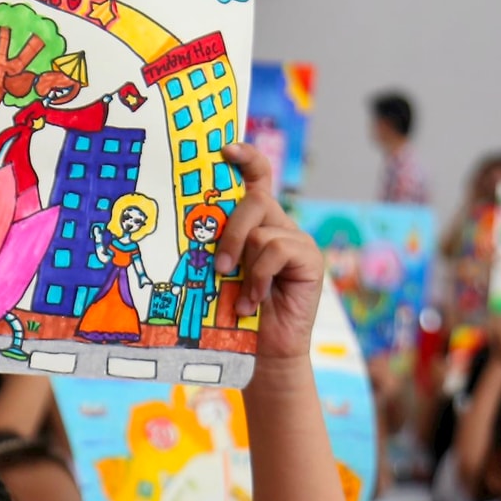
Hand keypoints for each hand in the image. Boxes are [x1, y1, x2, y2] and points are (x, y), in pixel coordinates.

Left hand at [211, 142, 322, 360]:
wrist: (264, 352)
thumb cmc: (234, 313)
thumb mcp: (221, 274)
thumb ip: (218, 246)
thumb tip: (191, 226)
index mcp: (257, 223)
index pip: (257, 179)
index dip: (245, 158)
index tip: (225, 148)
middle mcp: (279, 225)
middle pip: (255, 200)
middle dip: (230, 230)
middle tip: (219, 266)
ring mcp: (297, 240)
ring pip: (261, 229)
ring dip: (243, 262)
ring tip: (237, 293)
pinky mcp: (310, 259)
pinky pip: (276, 250)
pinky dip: (259, 277)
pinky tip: (254, 301)